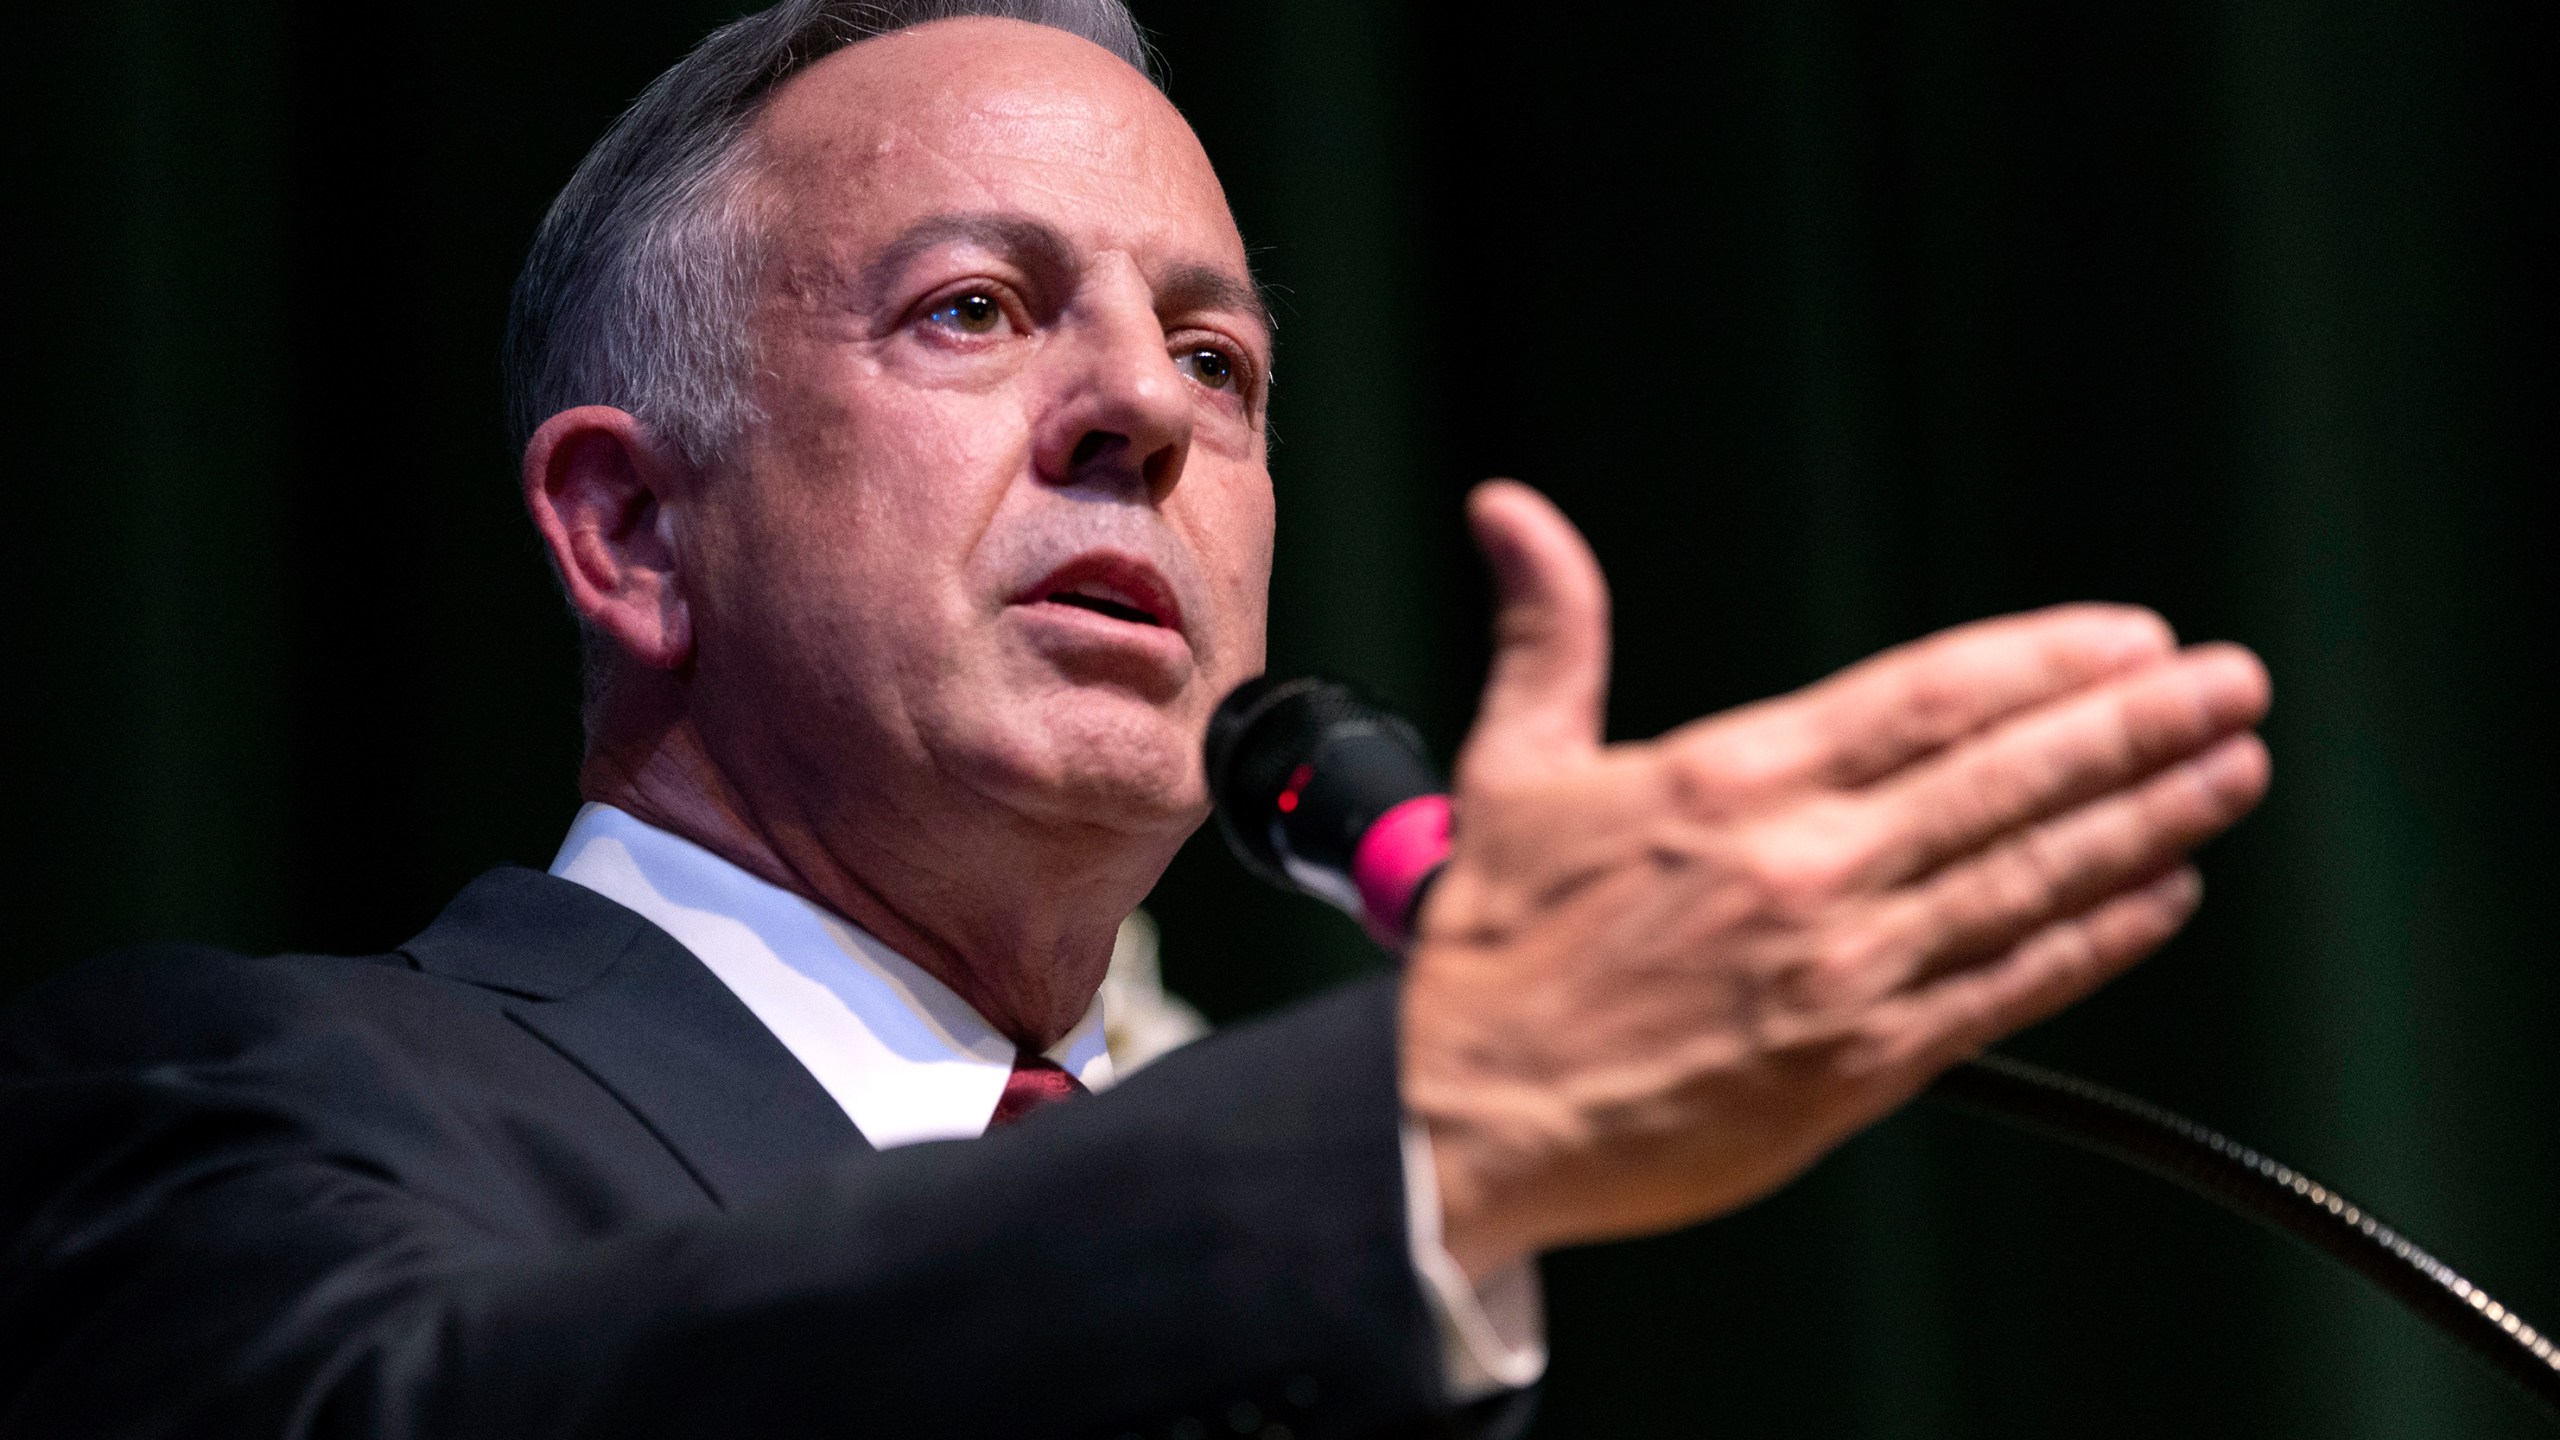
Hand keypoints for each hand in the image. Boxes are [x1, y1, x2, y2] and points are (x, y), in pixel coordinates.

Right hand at [1403, 482, 2271, 1279]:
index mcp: (1727, 783)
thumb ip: (1548, 635)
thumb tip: (1514, 515)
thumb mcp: (1512, 770)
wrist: (1464, 1123)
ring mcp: (1842, 969)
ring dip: (2144, 820)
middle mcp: (1803, 867)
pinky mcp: (1857, 1066)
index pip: (1924, 698)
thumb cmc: (1493, 955)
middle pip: (2005, 776)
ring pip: (2028, 878)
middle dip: (2135, 725)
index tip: (2131, 639)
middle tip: (2231, 686)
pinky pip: (2006, 991)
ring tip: (2229, 772)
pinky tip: (2159, 898)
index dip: (2044, 663)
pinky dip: (2092, 940)